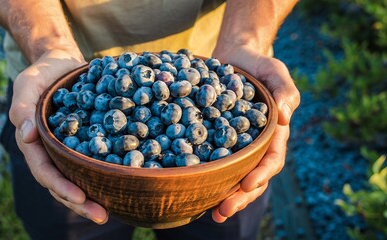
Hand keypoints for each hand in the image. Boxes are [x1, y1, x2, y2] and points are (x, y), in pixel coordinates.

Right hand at [9, 48, 108, 223]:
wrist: (64, 62)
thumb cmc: (43, 73)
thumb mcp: (28, 84)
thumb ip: (23, 107)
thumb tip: (26, 135)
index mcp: (36, 143)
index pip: (45, 171)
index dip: (61, 186)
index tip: (80, 196)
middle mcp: (55, 150)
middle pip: (65, 182)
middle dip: (81, 201)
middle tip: (103, 215)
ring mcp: (73, 146)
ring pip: (82, 176)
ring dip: (97, 193)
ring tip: (116, 207)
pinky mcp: (91, 139)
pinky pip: (99, 158)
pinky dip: (109, 171)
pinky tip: (127, 181)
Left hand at [211, 45, 299, 221]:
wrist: (235, 58)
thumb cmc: (259, 66)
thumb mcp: (276, 72)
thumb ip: (285, 92)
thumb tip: (285, 117)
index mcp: (273, 134)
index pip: (270, 159)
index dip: (260, 175)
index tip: (246, 186)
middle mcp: (254, 145)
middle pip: (251, 176)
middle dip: (239, 196)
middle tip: (222, 211)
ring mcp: (234, 144)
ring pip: (231, 174)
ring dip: (222, 194)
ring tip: (209, 213)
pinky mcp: (214, 139)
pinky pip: (210, 159)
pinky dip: (204, 175)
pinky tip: (191, 187)